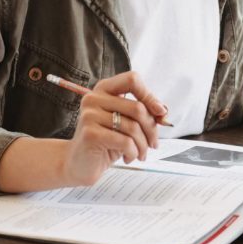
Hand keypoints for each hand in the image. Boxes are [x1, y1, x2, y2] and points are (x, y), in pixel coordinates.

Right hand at [61, 71, 169, 185]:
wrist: (80, 163)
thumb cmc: (106, 141)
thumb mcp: (125, 123)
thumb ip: (142, 113)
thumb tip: (163, 112)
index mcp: (104, 89)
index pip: (132, 80)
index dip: (150, 95)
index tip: (160, 112)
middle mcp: (94, 98)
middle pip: (137, 107)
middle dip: (151, 129)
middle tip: (153, 144)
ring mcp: (90, 115)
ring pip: (133, 127)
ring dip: (142, 145)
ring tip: (140, 154)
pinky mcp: (90, 134)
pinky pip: (125, 142)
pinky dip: (133, 153)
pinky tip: (128, 157)